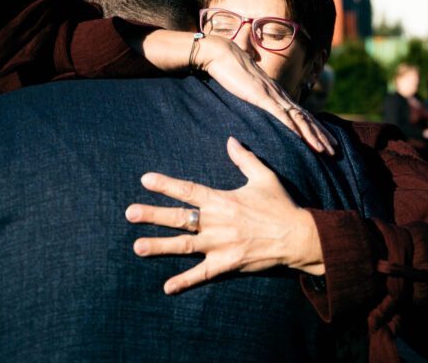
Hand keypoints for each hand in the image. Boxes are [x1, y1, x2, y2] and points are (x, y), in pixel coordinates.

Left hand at [126, 137, 324, 294]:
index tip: (145, 179)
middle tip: (129, 213)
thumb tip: (230, 139)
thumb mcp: (264, 176)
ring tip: (137, 247)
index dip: (166, 184)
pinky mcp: (227, 264)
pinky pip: (202, 274)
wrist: (298, 236)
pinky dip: (185, 281)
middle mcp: (217, 222)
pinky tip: (167, 288)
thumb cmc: (281, 205)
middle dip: (152, 214)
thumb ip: (244, 158)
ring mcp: (220, 245)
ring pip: (184, 246)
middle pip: (179, 218)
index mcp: (223, 200)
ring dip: (159, 246)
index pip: (188, 190)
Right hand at [139, 30, 334, 154]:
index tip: (326, 141)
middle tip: (334, 150)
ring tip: (324, 150)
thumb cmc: (231, 71)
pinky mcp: (261, 96)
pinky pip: (279, 114)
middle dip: (321, 135)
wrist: (222, 55)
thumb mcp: (247, 90)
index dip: (316, 128)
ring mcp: (272, 95)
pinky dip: (291, 127)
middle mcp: (279, 95)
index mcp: (277, 94)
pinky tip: (300, 137)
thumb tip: (256, 105)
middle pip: (306, 118)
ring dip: (312, 135)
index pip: (302, 114)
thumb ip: (255, 98)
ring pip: (298, 118)